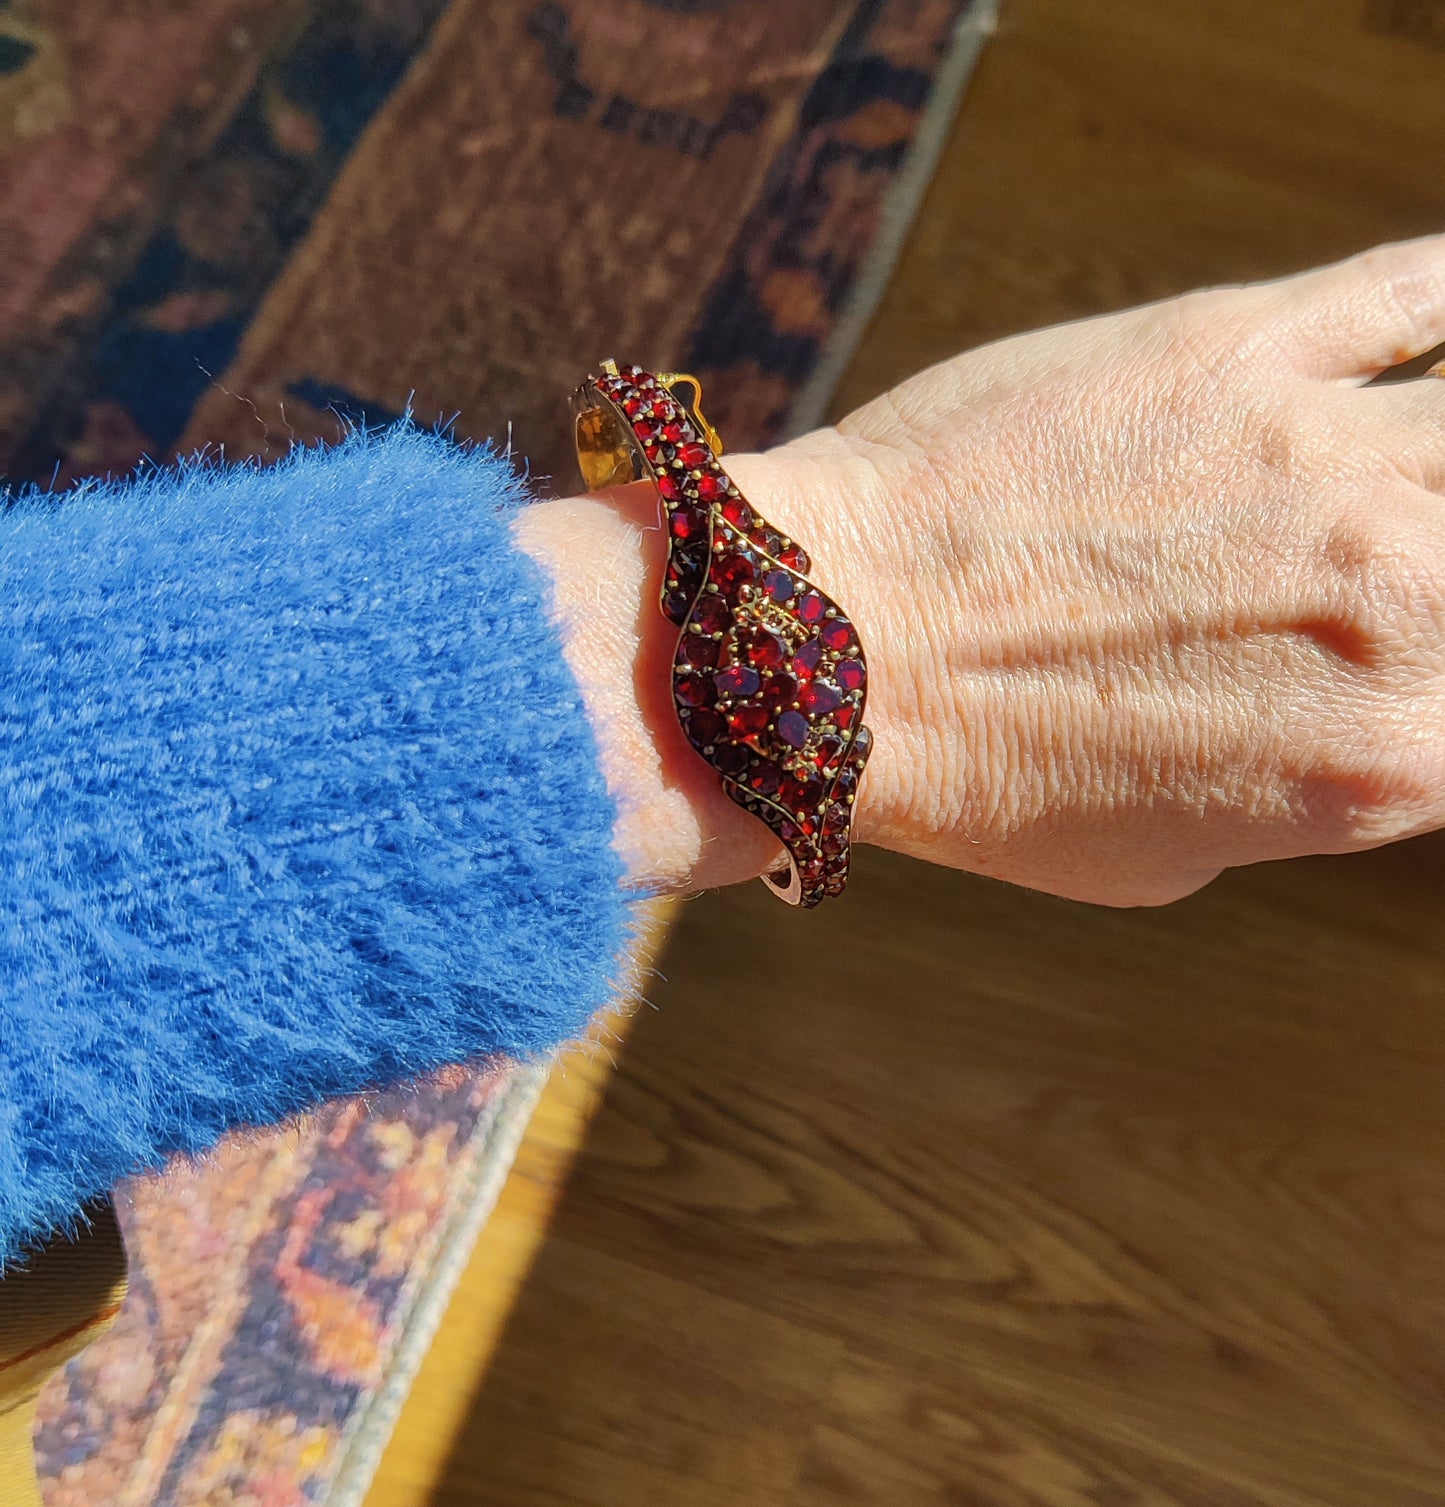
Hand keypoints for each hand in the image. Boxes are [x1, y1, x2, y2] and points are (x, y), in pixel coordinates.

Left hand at [520, 235, 1444, 905]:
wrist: (830, 646)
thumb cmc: (976, 777)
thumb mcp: (1167, 854)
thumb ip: (1301, 790)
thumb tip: (1354, 726)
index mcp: (1390, 760)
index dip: (1432, 674)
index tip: (1391, 643)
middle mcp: (1397, 602)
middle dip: (1428, 565)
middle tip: (1365, 562)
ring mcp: (1325, 461)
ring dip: (1439, 450)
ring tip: (1371, 471)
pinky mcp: (1240, 348)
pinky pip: (1415, 289)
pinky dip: (1436, 310)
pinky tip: (1404, 340)